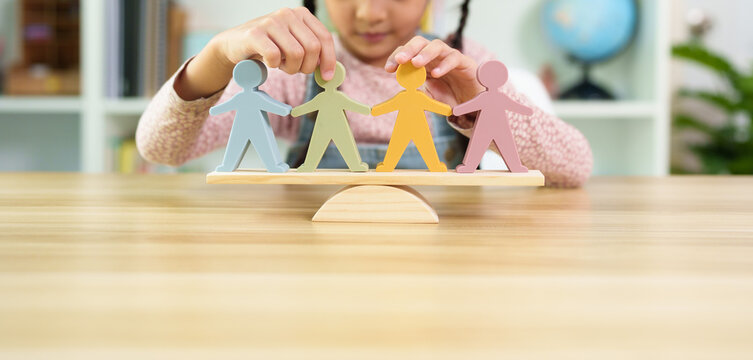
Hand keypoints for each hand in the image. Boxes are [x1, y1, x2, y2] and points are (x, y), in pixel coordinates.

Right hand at [215, 7, 335, 78]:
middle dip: (307, 66)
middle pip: (312, 48)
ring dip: (290, 68)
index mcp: (301, 14)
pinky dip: (274, 65)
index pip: (324, 37)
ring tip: (281, 65)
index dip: (329, 59)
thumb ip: (312, 52)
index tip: (327, 77)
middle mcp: (287, 14)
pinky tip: (269, 62)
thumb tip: (330, 71)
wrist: (235, 45)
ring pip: (296, 54)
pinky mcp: (254, 33)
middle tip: (295, 70)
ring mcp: (271, 21)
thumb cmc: (269, 47)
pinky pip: (274, 56)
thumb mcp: (294, 45)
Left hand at [384, 36, 484, 106]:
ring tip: (416, 63)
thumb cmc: (449, 96)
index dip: (396, 58)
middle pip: (420, 42)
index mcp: (423, 62)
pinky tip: (436, 73)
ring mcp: (450, 57)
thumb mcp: (428, 97)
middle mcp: (435, 56)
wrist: (472, 102)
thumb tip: (404, 93)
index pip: (407, 53)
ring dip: (425, 53)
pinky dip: (444, 65)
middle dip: (408, 49)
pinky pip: (454, 58)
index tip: (388, 69)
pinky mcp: (464, 62)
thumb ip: (417, 93)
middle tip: (400, 60)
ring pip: (437, 46)